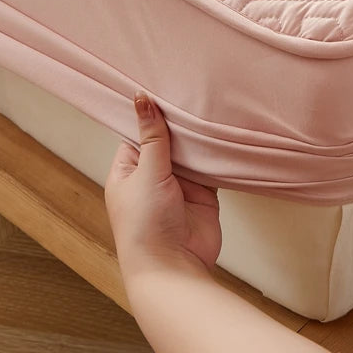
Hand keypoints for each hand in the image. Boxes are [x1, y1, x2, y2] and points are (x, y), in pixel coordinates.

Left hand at [105, 94, 221, 277]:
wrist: (173, 266)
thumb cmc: (145, 225)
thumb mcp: (145, 172)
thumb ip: (151, 137)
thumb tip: (142, 99)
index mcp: (127, 171)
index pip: (138, 134)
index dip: (150, 114)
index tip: (164, 86)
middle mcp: (152, 176)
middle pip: (167, 140)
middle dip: (179, 123)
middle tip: (193, 90)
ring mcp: (179, 184)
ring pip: (191, 152)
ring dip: (199, 138)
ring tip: (211, 105)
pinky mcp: (203, 193)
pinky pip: (211, 167)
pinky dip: (217, 155)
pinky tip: (224, 134)